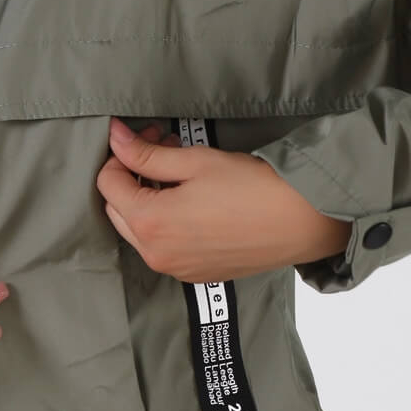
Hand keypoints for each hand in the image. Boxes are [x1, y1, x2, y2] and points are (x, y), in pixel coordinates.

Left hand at [97, 116, 351, 282]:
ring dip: (147, 199)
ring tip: (179, 173)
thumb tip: (115, 138)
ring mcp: (176, 269)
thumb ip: (147, 153)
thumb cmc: (252, 188)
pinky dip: (166, 222)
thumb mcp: (195, 161)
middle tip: (161, 147)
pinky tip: (193, 201)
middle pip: (118, 209)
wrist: (302, 221)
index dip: (122, 154)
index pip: (108, 184)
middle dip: (131, 176)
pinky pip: (164, 247)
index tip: (146, 136)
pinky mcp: (195, 274)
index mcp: (150, 224)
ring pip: (139, 230)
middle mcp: (156, 255)